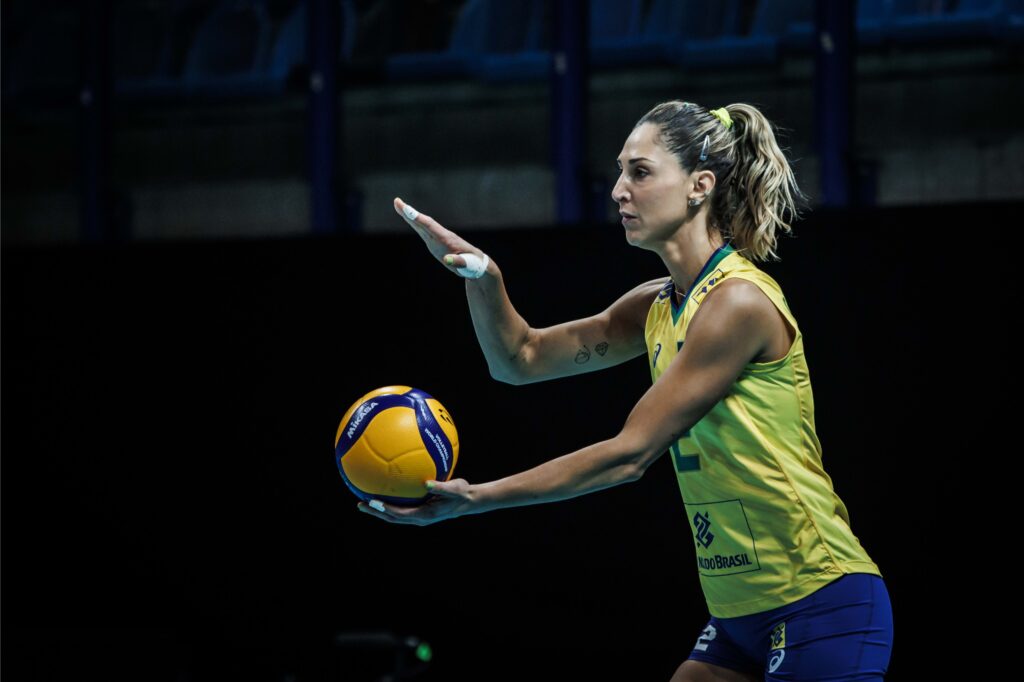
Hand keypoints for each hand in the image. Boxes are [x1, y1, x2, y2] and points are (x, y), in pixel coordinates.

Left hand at [356, 478, 478, 525]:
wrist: (469, 501)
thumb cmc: (462, 493)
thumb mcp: (455, 488)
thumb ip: (440, 486)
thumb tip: (427, 483)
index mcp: (424, 515)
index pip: (399, 514)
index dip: (385, 509)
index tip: (372, 503)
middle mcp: (419, 518)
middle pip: (392, 518)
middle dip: (376, 512)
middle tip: (360, 505)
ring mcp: (419, 516)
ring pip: (395, 516)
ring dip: (379, 510)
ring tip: (365, 502)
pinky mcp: (420, 511)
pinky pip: (401, 509)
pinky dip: (390, 504)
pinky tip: (385, 492)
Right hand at [393, 197, 492, 277]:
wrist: (477, 264)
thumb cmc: (473, 265)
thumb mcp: (468, 265)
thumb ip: (458, 261)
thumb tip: (447, 260)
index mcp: (447, 239)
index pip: (431, 227)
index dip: (419, 219)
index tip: (408, 211)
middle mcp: (441, 235)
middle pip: (423, 222)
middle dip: (410, 213)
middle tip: (397, 201)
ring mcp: (437, 238)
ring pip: (421, 224)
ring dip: (409, 215)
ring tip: (398, 204)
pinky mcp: (435, 242)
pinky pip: (422, 230)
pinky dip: (414, 222)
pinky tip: (407, 217)